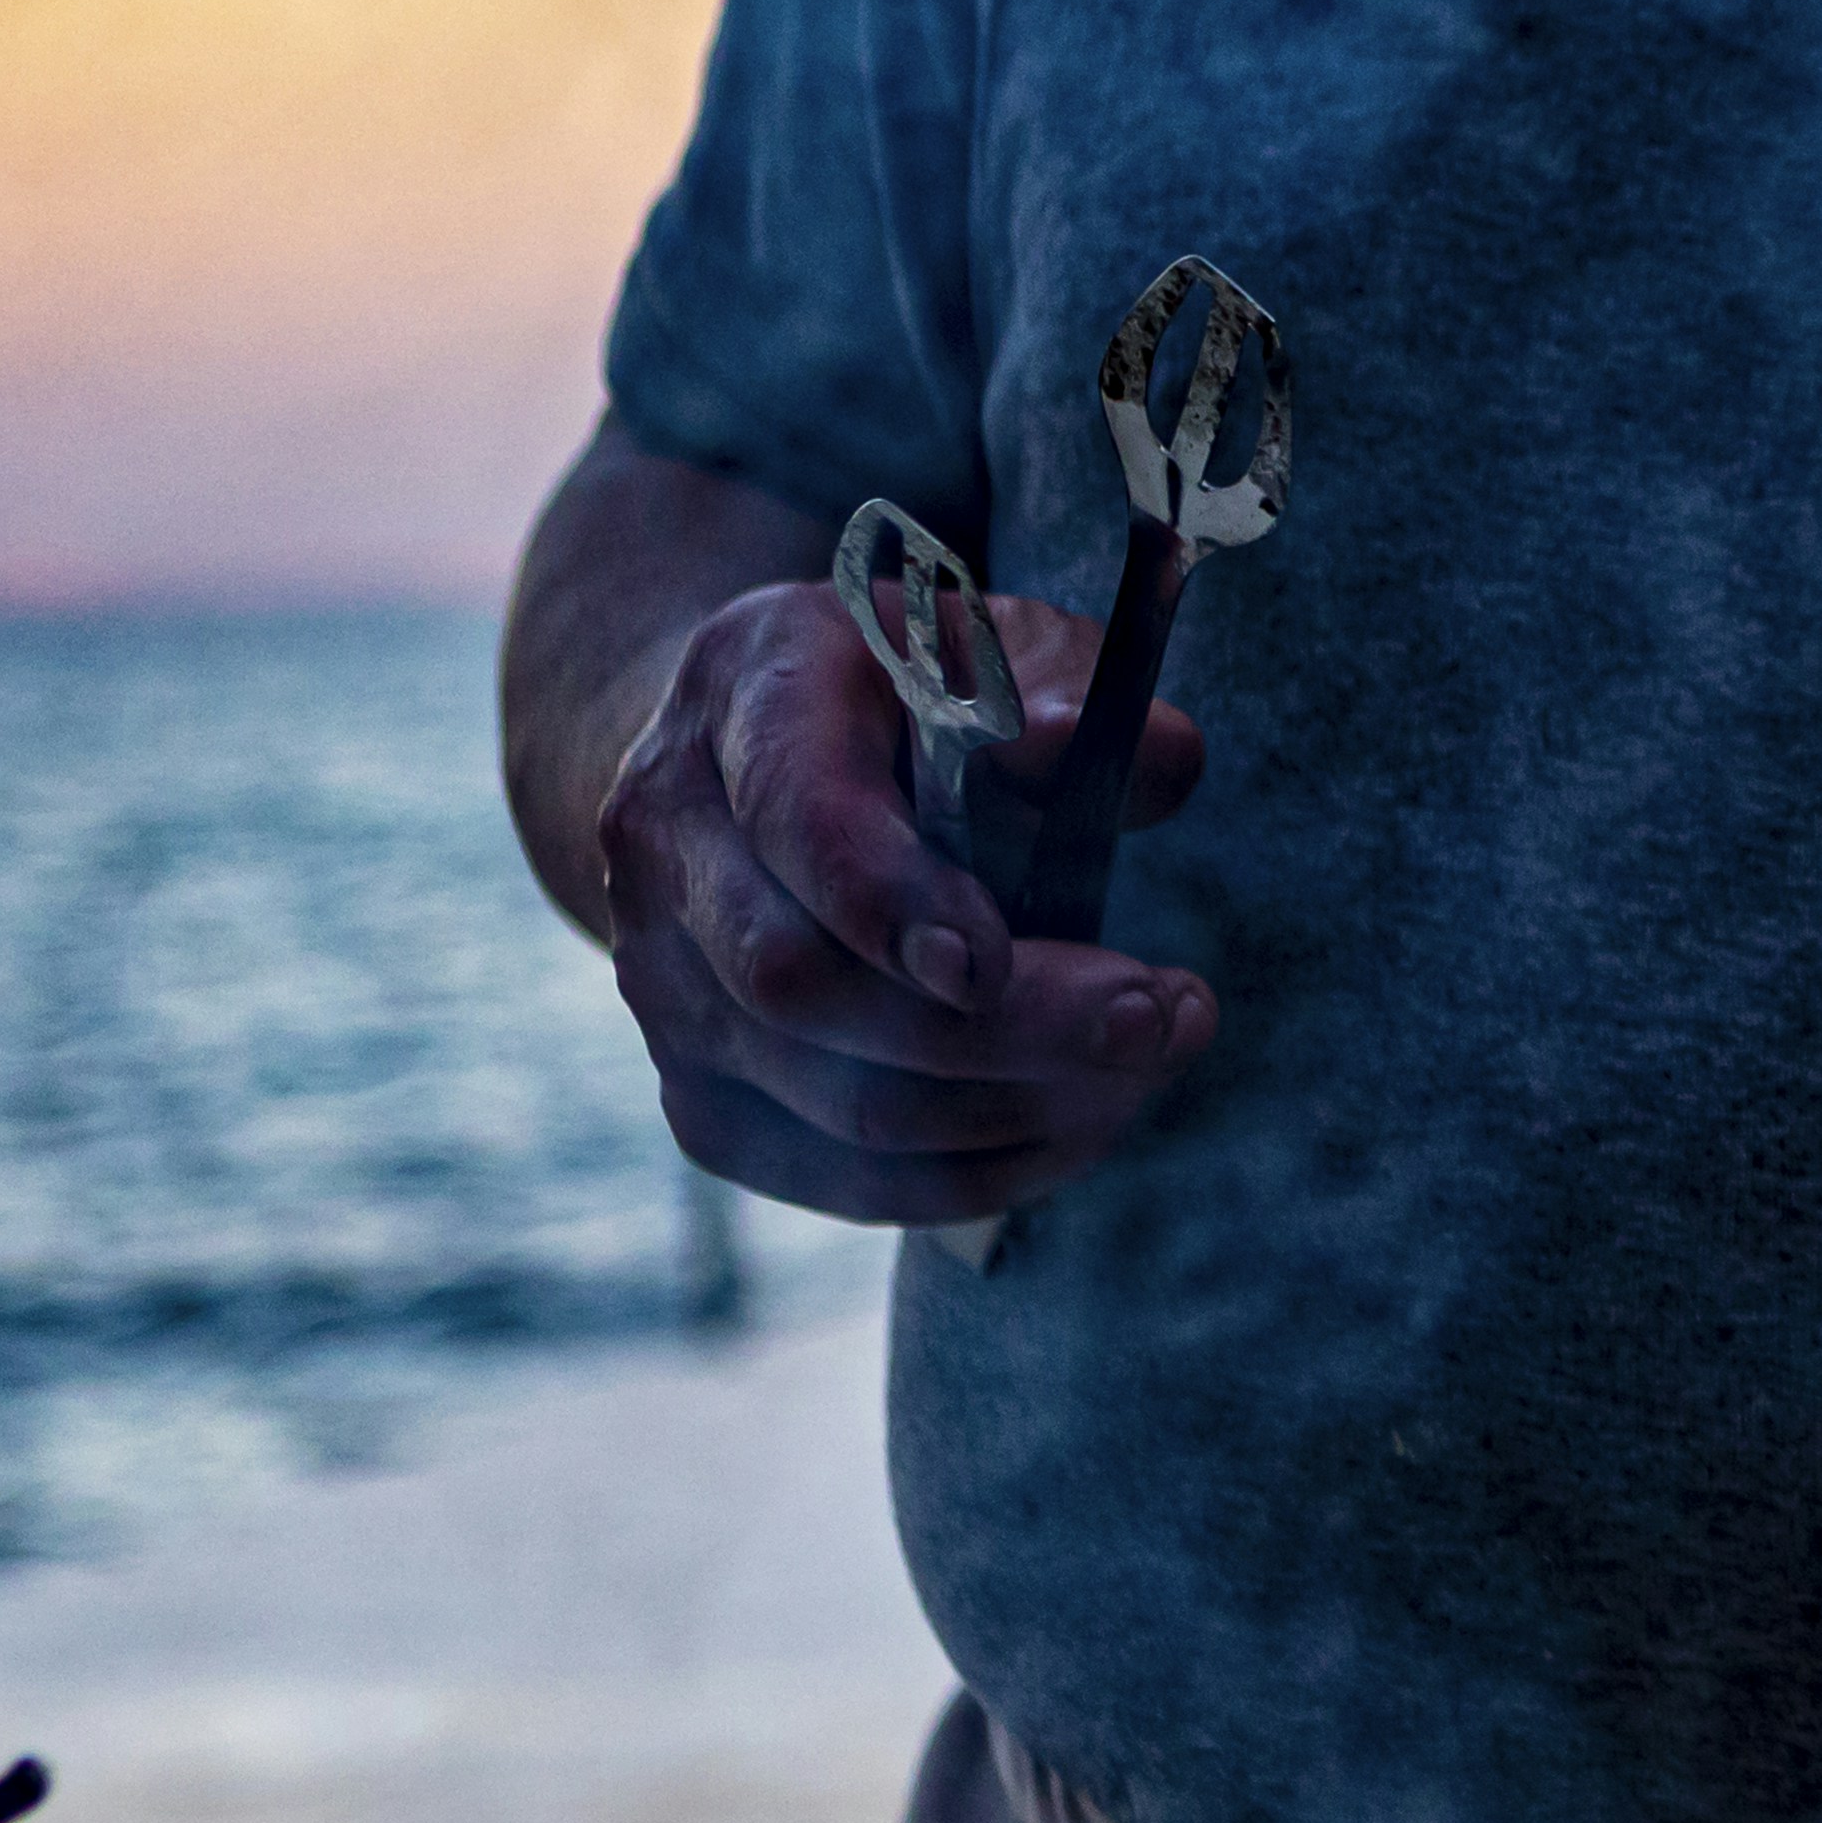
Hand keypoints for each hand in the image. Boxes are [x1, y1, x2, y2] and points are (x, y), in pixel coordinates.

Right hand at [586, 577, 1214, 1227]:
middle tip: (1159, 1021)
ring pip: (829, 1102)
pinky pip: (832, 1176)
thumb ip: (1072, 688)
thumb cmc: (908, 698)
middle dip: (1005, 1031)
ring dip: (1014, 1111)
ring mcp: (662, 981)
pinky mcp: (700, 1090)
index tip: (999, 964)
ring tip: (1148, 1065)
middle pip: (805, 986)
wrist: (750, 763)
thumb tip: (1131, 754)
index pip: (798, 821)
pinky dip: (971, 1174)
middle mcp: (669, 842)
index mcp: (746, 696)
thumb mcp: (995, 646)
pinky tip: (1078, 1125)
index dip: (892, 904)